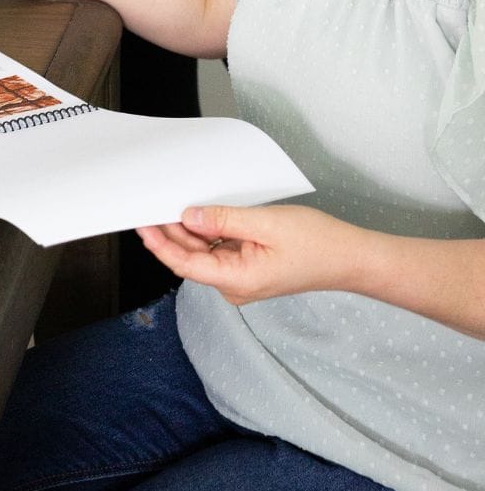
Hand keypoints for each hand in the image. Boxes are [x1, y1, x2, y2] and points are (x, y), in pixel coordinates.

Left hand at [137, 204, 362, 305]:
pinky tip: (201, 215)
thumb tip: (190, 216)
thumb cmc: (316, 244)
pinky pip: (219, 251)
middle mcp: (235, 285)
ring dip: (189, 231)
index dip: (160, 244)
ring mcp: (242, 279)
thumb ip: (224, 220)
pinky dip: (208, 233)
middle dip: (171, 233)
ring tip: (174, 205)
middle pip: (191, 259)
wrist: (348, 257)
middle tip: (153, 206)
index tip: (142, 225)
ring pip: (204, 254)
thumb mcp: (266, 223)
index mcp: (238, 280)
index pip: (185, 264)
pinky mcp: (248, 269)